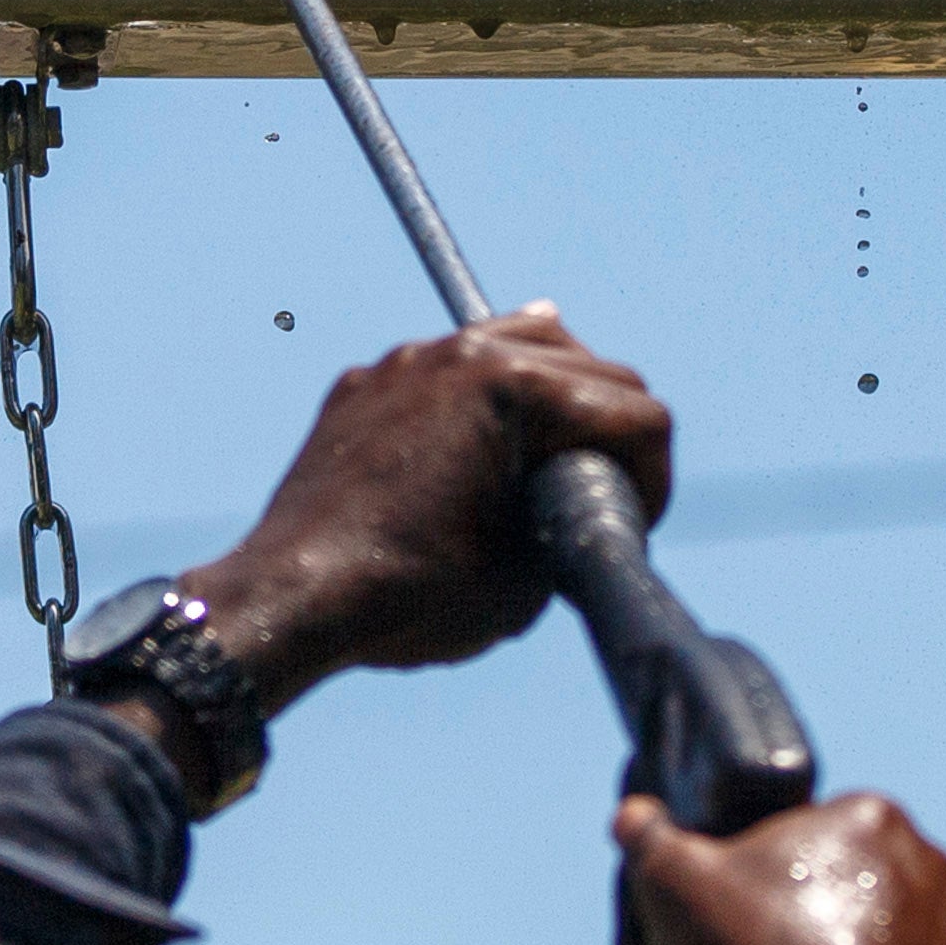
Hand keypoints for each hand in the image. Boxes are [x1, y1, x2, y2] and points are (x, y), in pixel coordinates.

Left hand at [185, 310, 674, 696]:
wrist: (291, 600)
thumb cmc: (410, 595)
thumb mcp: (528, 575)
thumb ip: (577, 522)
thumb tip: (583, 506)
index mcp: (514, 388)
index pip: (636, 413)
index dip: (654, 477)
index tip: (638, 522)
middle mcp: (460, 354)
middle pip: (587, 366)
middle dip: (611, 427)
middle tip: (606, 487)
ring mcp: (404, 364)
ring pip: (514, 344)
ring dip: (552, 394)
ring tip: (555, 455)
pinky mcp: (363, 387)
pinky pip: (443, 372)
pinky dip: (476, 403)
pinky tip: (475, 452)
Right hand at [607, 792, 945, 944]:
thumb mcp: (675, 888)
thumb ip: (650, 842)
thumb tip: (636, 818)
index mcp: (869, 815)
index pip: (788, 828)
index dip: (738, 871)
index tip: (714, 911)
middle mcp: (923, 864)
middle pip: (818, 886)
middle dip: (773, 924)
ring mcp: (942, 935)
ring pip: (844, 944)